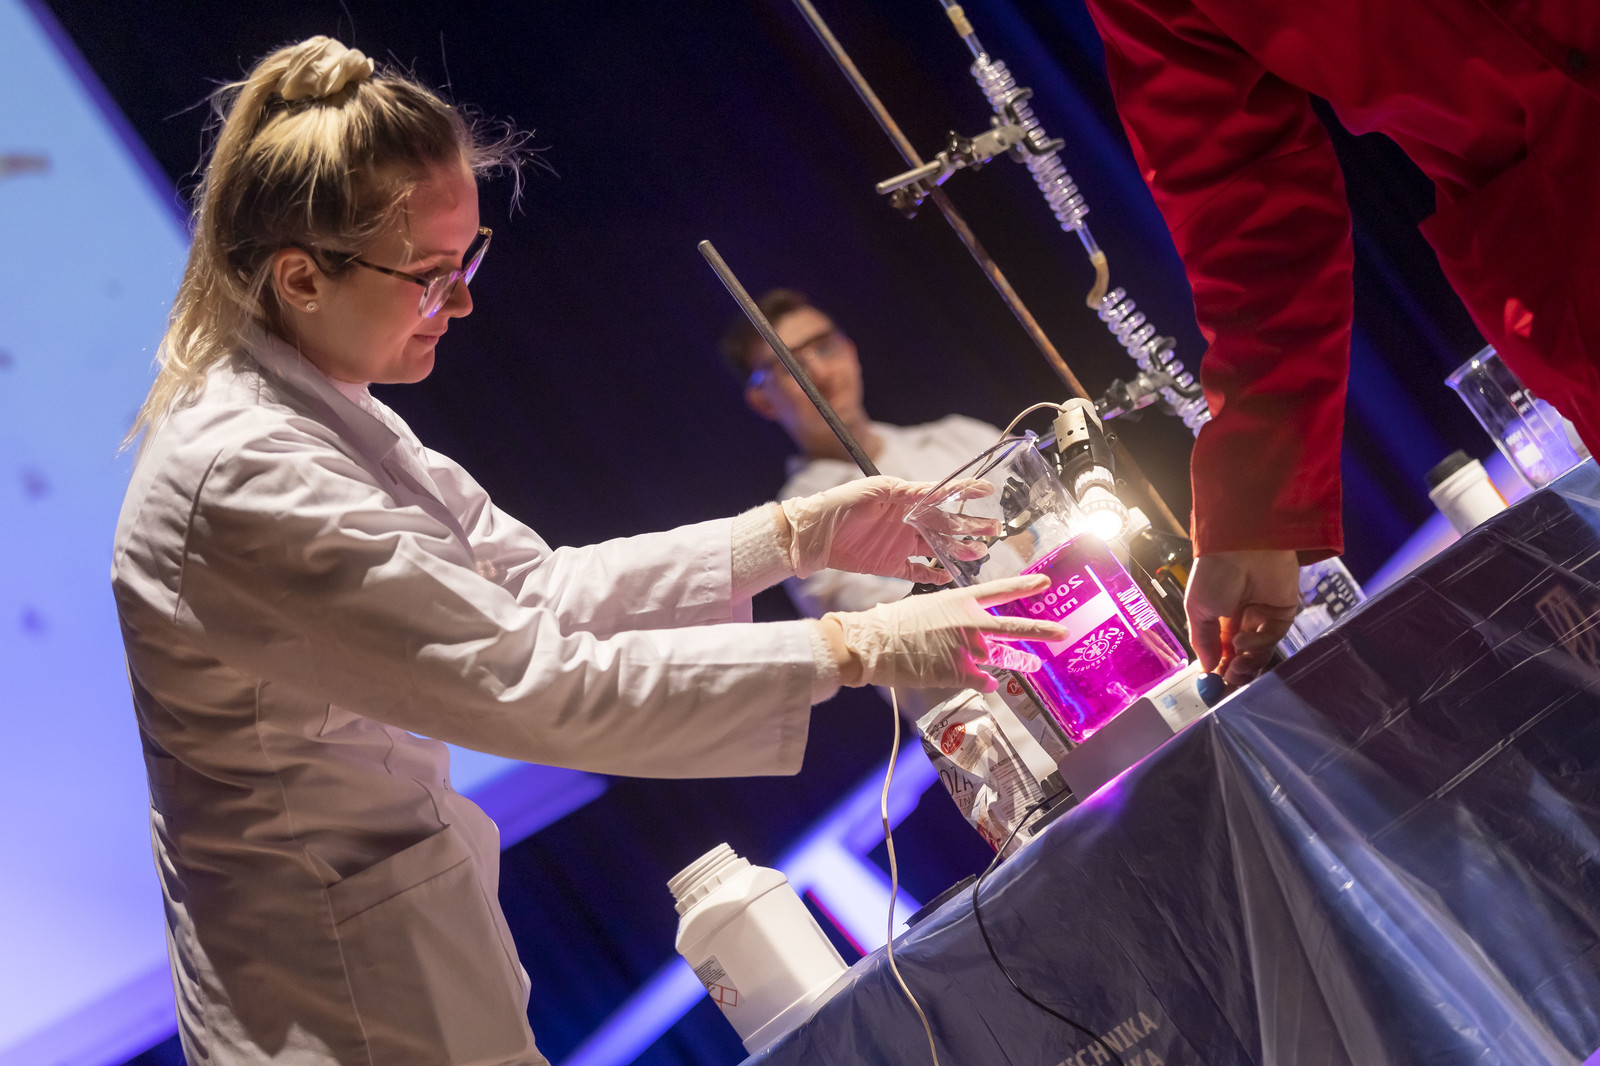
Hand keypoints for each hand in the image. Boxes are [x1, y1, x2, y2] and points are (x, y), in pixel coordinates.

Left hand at [782, 475, 994, 582]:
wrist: (813, 534)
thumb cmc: (840, 504)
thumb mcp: (873, 490)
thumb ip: (904, 491)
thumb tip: (934, 490)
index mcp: (905, 499)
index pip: (940, 494)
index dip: (963, 492)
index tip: (987, 490)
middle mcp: (907, 521)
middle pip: (945, 525)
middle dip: (970, 526)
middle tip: (994, 529)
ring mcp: (900, 543)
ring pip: (937, 548)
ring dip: (957, 550)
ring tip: (978, 553)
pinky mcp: (890, 564)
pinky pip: (917, 572)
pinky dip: (933, 574)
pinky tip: (949, 575)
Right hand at [822, 573, 1067, 690]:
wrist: (873, 644)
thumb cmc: (890, 623)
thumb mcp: (923, 607)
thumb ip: (948, 616)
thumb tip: (960, 626)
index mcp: (958, 601)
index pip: (999, 591)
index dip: (1024, 588)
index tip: (1045, 585)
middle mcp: (968, 623)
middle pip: (1013, 626)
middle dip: (1041, 629)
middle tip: (1063, 632)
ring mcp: (966, 649)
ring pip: (1001, 657)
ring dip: (1019, 662)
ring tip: (1034, 665)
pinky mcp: (959, 673)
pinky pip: (983, 680)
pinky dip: (987, 682)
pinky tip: (989, 683)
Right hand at [1184, 550, 1300, 685]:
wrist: (1242, 548)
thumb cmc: (1214, 573)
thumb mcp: (1197, 608)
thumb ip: (1203, 640)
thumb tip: (1207, 667)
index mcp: (1220, 617)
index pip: (1222, 650)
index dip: (1219, 668)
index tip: (1214, 687)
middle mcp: (1243, 619)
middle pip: (1243, 655)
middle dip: (1235, 672)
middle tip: (1227, 683)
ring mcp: (1264, 616)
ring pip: (1260, 652)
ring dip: (1246, 664)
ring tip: (1234, 665)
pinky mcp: (1283, 613)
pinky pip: (1273, 638)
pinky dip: (1257, 645)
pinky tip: (1242, 641)